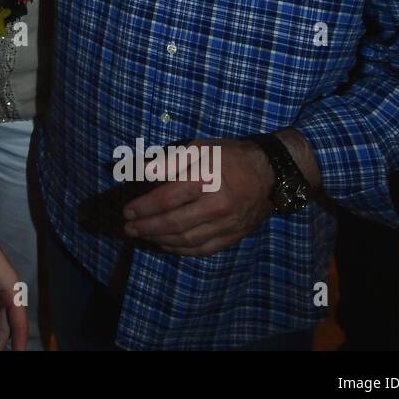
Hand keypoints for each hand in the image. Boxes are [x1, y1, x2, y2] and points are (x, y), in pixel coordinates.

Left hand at [121, 138, 273, 255]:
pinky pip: (203, 249)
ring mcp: (227, 224)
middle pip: (174, 223)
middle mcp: (217, 205)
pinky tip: (165, 244)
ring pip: (187, 240)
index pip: (167, 198)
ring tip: (142, 236)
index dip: (144, 207)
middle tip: (128, 228)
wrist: (271, 173)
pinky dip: (181, 250)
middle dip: (147, 227)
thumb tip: (141, 171)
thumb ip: (169, 161)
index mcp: (206, 179)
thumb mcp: (200, 148)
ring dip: (159, 240)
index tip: (127, 211)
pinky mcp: (234, 236)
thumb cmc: (230, 156)